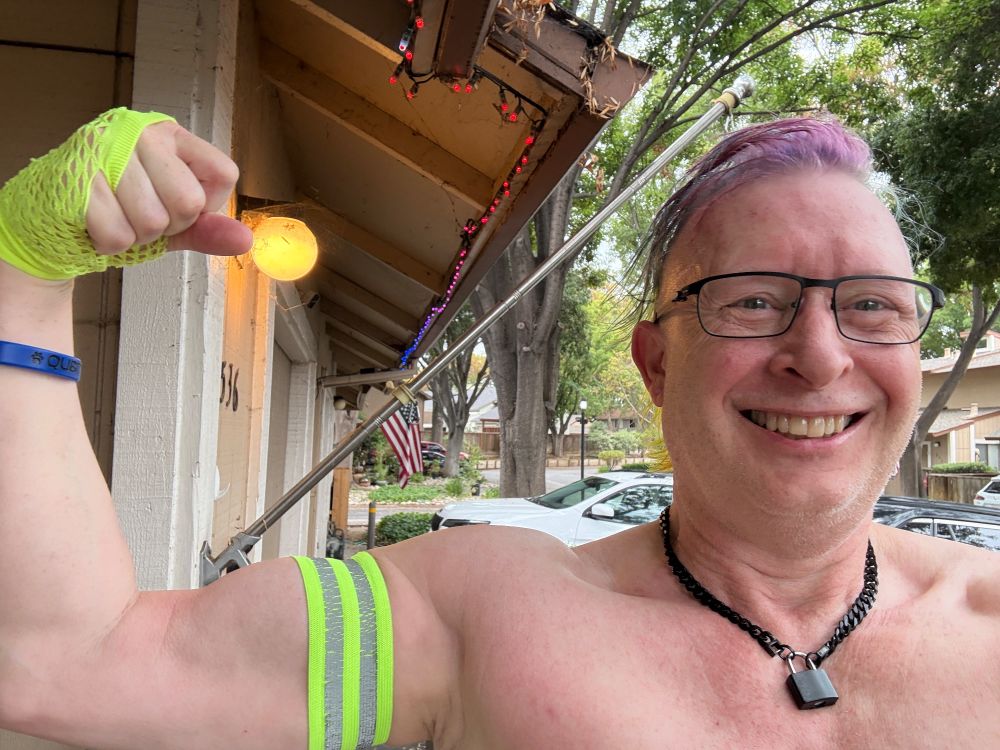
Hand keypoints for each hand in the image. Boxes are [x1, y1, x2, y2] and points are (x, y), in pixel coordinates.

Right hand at [85, 120, 251, 256]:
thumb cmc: (120, 210)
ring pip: (152, 222)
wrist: (54, 216)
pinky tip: (97, 224)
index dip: (206, 206)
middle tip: (141, 215)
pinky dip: (111, 244)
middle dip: (169, 226)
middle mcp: (140, 132)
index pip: (223, 174)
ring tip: (118, 218)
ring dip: (137, 237)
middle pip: (189, 203)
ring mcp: (105, 149)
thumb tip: (246, 239)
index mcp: (171, 136)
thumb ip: (209, 229)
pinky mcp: (76, 175)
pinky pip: (118, 235)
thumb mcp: (173, 220)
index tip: (178, 205)